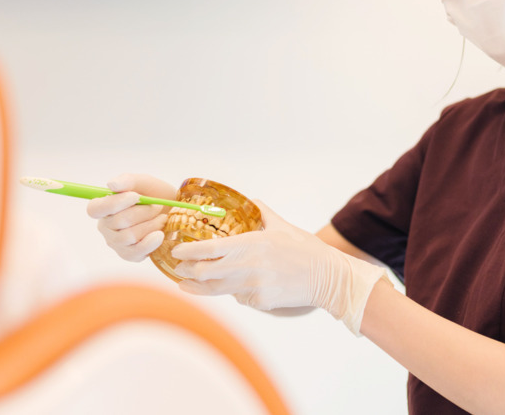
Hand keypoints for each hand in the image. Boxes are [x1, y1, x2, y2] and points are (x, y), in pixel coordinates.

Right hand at [86, 173, 176, 261]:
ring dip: (151, 225)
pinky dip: (150, 243)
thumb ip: (127, 180)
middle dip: (143, 212)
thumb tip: (111, 184)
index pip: (94, 209)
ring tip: (162, 218)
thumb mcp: (144, 182)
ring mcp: (116, 242)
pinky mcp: (129, 254)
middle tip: (157, 206)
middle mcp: (106, 226)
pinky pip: (135, 253)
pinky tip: (160, 234)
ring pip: (129, 236)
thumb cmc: (156, 195)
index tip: (136, 196)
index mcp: (104, 207)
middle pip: (118, 222)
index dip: (114, 203)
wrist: (175, 211)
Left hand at [172, 201, 388, 334]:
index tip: (177, 251)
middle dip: (186, 272)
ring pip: (216, 290)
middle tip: (177, 268)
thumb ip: (262, 214)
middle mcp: (248, 267)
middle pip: (205, 274)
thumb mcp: (282, 226)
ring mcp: (253, 287)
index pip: (210, 249)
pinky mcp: (259, 302)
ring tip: (185, 284)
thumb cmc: (306, 249)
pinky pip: (238, 297)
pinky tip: (227, 288)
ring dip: (198, 287)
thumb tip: (251, 202)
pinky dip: (230, 292)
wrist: (327, 277)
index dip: (189, 252)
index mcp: (252, 244)